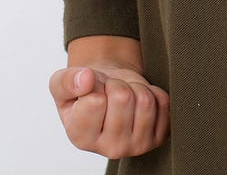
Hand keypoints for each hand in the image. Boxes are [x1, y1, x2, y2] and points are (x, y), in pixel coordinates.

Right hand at [49, 62, 170, 158]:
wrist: (107, 92)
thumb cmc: (85, 90)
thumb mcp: (62, 83)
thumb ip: (67, 81)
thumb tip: (86, 78)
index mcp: (81, 138)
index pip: (95, 101)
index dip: (94, 84)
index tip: (91, 90)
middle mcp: (109, 149)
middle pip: (123, 98)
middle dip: (116, 84)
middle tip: (109, 90)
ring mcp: (137, 146)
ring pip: (145, 100)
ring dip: (135, 87)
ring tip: (124, 94)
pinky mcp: (159, 137)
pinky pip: (163, 102)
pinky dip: (152, 91)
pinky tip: (138, 101)